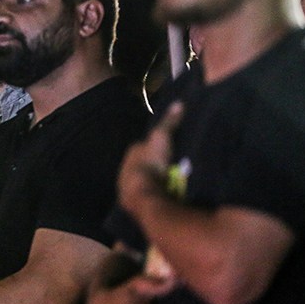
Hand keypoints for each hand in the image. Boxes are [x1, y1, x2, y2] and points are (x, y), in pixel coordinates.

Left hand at [117, 101, 183, 215]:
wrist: (142, 193)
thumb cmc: (150, 162)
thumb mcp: (161, 137)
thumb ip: (169, 122)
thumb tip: (179, 103)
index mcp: (131, 152)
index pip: (143, 146)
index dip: (154, 146)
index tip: (168, 148)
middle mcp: (126, 168)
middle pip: (142, 163)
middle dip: (153, 164)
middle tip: (171, 166)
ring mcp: (128, 185)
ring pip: (143, 179)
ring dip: (153, 180)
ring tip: (170, 181)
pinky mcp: (133, 201)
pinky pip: (145, 193)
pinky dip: (153, 193)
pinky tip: (162, 194)